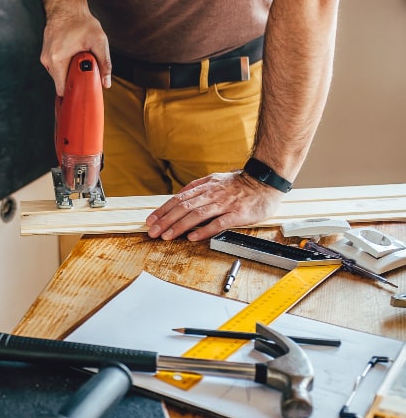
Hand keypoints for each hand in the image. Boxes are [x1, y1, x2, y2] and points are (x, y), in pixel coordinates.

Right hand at [40, 8, 110, 94]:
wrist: (65, 6)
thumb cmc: (81, 21)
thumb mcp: (99, 41)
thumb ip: (104, 63)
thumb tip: (106, 82)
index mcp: (57, 59)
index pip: (62, 89)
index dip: (73, 93)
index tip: (82, 93)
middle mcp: (48, 60)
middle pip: (61, 83)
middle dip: (74, 81)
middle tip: (85, 72)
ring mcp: (45, 57)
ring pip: (58, 75)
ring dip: (69, 72)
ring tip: (79, 60)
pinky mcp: (45, 54)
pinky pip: (56, 67)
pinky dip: (65, 65)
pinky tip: (73, 55)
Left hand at [145, 171, 283, 241]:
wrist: (267, 181)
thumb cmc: (241, 184)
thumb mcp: (215, 180)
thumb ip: (198, 188)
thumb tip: (180, 196)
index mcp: (205, 187)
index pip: (178, 199)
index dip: (162, 210)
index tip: (150, 220)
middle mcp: (212, 194)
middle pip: (184, 207)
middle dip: (165, 220)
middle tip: (152, 232)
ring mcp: (224, 204)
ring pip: (197, 215)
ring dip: (179, 226)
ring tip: (167, 236)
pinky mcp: (238, 213)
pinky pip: (219, 223)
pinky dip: (204, 230)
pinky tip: (192, 237)